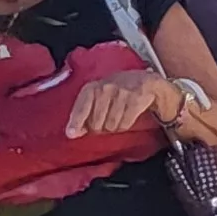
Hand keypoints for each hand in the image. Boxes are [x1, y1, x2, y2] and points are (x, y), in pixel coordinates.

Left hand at [65, 70, 183, 141]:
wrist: (145, 81)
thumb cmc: (116, 92)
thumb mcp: (98, 97)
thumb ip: (84, 114)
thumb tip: (73, 133)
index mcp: (92, 87)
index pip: (81, 107)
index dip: (76, 122)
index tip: (71, 134)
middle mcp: (105, 87)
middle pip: (96, 123)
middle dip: (100, 128)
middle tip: (106, 121)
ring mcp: (121, 92)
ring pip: (111, 125)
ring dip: (114, 127)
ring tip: (117, 117)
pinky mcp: (136, 99)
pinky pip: (125, 123)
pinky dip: (125, 125)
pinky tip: (127, 117)